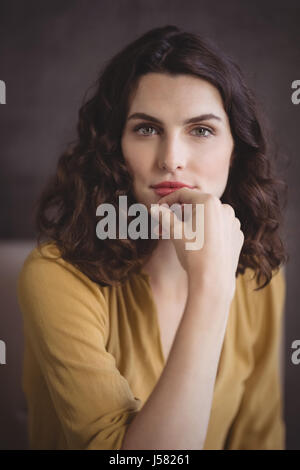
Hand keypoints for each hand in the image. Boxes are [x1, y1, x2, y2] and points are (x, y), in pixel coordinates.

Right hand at [150, 188, 244, 302]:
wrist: (213, 280)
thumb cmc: (193, 253)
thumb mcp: (174, 232)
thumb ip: (164, 216)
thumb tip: (154, 208)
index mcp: (209, 202)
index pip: (183, 194)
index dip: (167, 201)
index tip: (158, 210)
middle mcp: (225, 208)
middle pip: (196, 206)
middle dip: (178, 215)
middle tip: (163, 226)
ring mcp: (233, 222)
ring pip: (208, 218)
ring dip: (192, 224)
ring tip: (178, 236)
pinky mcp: (237, 236)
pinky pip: (219, 229)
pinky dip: (207, 232)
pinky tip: (198, 244)